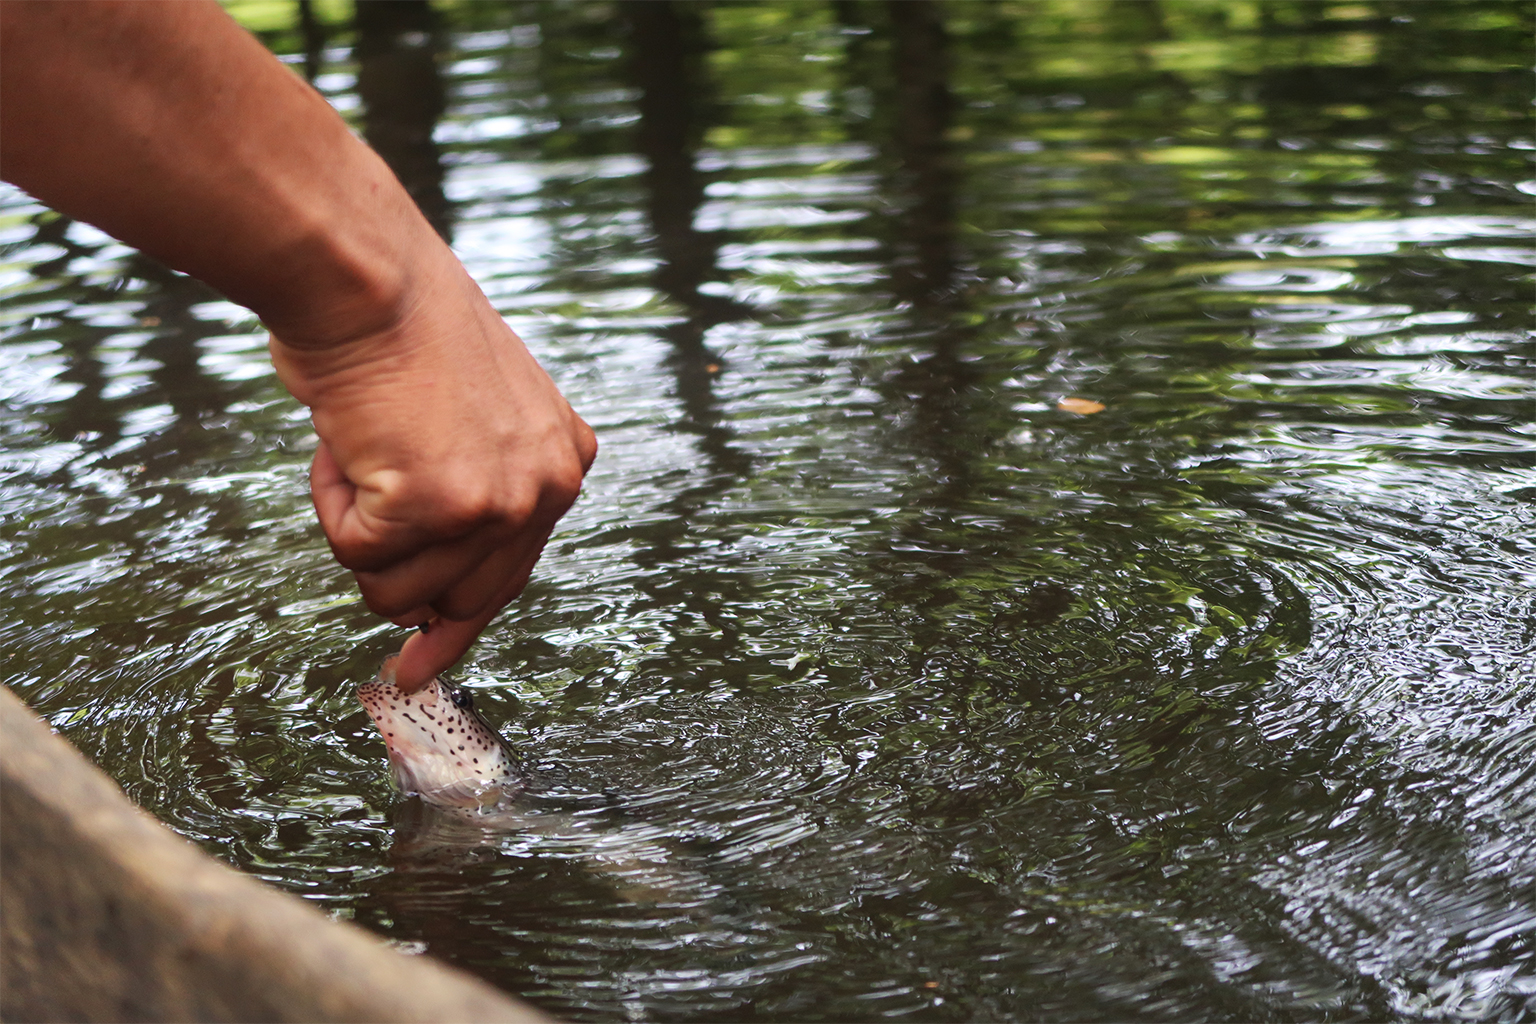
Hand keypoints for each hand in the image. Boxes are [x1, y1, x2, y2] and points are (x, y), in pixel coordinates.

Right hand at [271, 251, 595, 692]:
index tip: (424, 665)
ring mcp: (497, 502)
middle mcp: (547, 489)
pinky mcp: (439, 506)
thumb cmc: (397, 330)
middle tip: (382, 596)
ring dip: (356, 525)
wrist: (367, 276)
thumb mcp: (471, 415)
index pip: (512, 573)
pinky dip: (330, 499)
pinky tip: (346, 439)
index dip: (460, 622)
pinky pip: (354, 551)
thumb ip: (474, 490)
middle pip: (462, 600)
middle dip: (402, 585)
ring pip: (394, 589)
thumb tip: (431, 599)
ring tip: (362, 445)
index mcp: (563, 464)